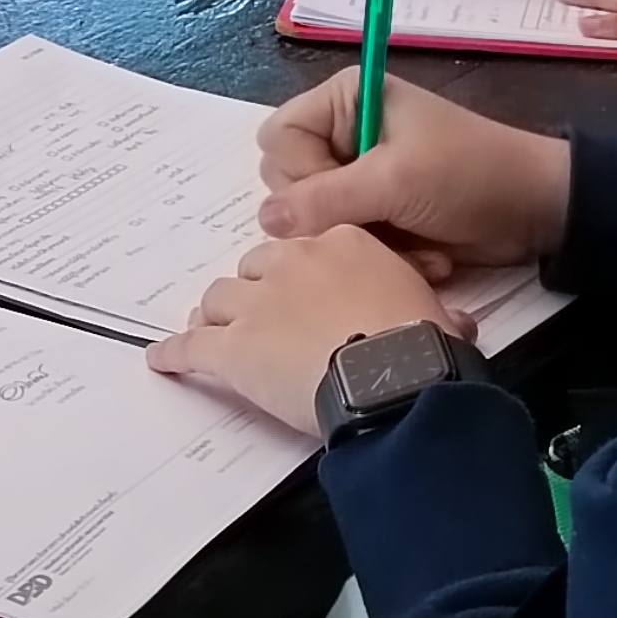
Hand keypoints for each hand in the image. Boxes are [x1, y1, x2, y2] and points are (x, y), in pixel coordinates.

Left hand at [150, 227, 457, 435]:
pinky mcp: (231, 347)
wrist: (392, 374)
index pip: (305, 249)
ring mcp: (257, 303)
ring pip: (218, 300)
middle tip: (257, 318)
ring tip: (209, 334)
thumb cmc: (421, 341)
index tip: (304, 295)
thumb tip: (455, 325)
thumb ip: (436, 310)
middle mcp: (292, 263)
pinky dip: (174, 353)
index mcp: (342, 244)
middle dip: (253, 292)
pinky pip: (192, 346)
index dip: (300, 276)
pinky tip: (161, 360)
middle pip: (254, 268)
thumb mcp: (436, 311)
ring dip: (214, 318)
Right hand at [252, 70, 573, 279]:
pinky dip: (386, 255)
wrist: (536, 211)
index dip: (302, 174)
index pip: (278, 139)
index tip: (347, 190)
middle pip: (290, 184)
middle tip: (379, 219)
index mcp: (344, 100)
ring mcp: (361, 176)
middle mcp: (344, 133)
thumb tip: (265, 221)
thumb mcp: (395, 181)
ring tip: (411, 242)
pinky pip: (350, 242)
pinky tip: (425, 255)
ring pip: (319, 222)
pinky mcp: (379, 213)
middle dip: (336, 216)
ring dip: (366, 242)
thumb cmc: (469, 175)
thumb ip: (325, 199)